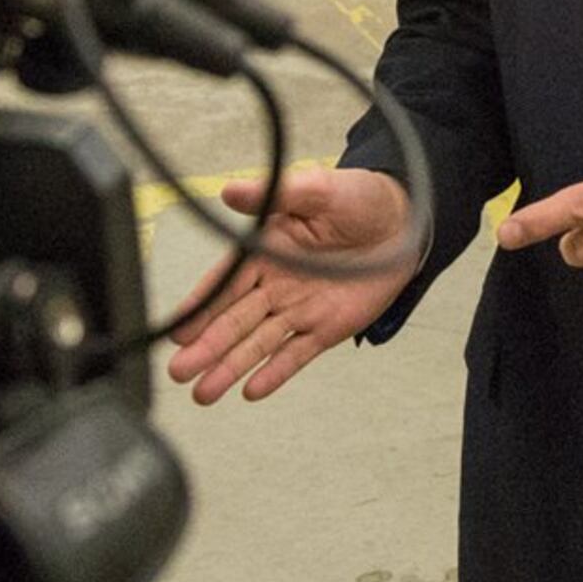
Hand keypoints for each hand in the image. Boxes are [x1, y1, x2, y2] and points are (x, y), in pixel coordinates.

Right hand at [162, 167, 412, 404]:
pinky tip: (250, 391)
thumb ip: (274, 194)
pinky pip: (295, 354)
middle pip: (233, 320)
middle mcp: (274, 284)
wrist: (404, 223)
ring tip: (203, 393)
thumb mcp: (316, 188)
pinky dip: (275, 373)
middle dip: (206, 347)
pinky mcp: (325, 328)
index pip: (224, 282)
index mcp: (264, 250)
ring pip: (257, 344)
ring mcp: (298, 309)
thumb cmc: (358, 198)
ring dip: (230, 367)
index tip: (178, 329)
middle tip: (178, 372)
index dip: (201, 306)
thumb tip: (230, 190)